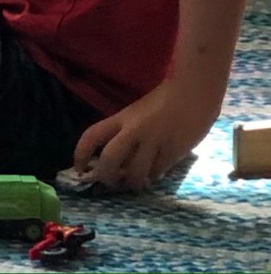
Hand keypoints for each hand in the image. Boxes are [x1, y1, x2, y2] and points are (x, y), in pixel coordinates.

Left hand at [73, 79, 218, 190]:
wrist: (194, 91)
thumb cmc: (166, 98)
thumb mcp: (139, 112)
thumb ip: (128, 132)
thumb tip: (118, 160)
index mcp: (123, 117)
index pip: (92, 135)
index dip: (80, 154)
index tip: (79, 169)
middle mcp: (134, 130)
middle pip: (109, 161)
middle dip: (106, 177)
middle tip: (112, 182)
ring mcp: (154, 142)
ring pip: (135, 174)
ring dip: (133, 183)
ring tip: (136, 183)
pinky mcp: (173, 152)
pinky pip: (157, 172)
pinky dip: (153, 177)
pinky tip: (155, 174)